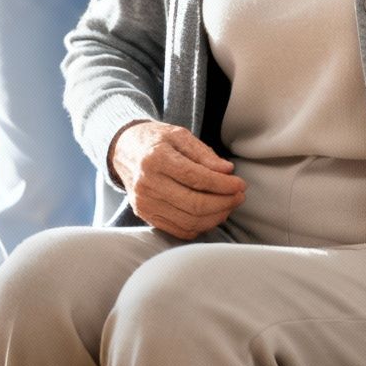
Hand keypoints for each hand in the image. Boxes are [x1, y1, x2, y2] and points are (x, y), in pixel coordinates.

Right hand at [106, 120, 247, 239]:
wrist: (125, 151)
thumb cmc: (156, 141)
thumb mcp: (179, 135)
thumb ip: (204, 153)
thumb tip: (227, 171)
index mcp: (156, 158)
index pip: (196, 178)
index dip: (223, 184)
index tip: (240, 184)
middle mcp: (147, 183)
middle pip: (194, 204)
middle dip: (224, 203)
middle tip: (239, 196)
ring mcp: (144, 203)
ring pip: (189, 221)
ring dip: (216, 216)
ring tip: (228, 205)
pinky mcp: (145, 215)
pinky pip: (179, 230)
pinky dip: (200, 227)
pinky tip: (211, 214)